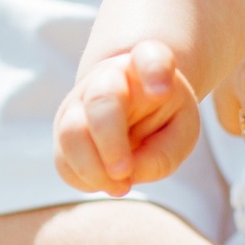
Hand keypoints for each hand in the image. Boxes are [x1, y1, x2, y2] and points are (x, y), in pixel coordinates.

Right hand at [53, 41, 201, 195]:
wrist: (132, 106)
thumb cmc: (162, 116)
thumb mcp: (181, 133)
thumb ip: (162, 156)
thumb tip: (125, 176)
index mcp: (146, 66)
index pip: (150, 58)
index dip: (154, 71)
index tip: (162, 90)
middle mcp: (108, 77)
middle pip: (101, 101)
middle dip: (110, 142)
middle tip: (125, 173)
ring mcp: (79, 101)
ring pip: (71, 133)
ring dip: (94, 170)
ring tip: (121, 187)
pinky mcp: (63, 128)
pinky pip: (63, 161)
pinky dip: (85, 180)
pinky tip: (107, 182)